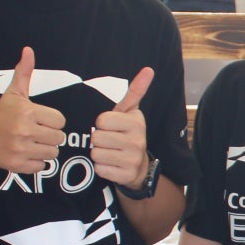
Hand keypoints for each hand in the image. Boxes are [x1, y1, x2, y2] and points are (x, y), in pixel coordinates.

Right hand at [0, 46, 66, 173]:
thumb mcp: (13, 93)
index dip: (52, 121)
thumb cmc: (2, 114)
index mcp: (27, 112)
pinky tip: (25, 153)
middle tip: (36, 133)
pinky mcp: (17, 164)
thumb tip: (28, 50)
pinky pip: (41, 166)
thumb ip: (24, 72)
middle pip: (59, 138)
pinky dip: (36, 162)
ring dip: (45, 150)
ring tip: (32, 143)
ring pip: (52, 153)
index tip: (41, 120)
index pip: (60, 121)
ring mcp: (20, 149)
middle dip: (50, 136)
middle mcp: (24, 130)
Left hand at [91, 66, 152, 189]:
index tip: (110, 127)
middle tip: (109, 141)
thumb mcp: (130, 112)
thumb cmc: (128, 134)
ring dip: (98, 154)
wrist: (138, 166)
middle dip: (98, 140)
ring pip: (96, 154)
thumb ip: (135, 91)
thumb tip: (148, 69)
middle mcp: (137, 140)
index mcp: (136, 122)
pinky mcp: (126, 175)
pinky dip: (101, 168)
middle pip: (97, 137)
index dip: (101, 124)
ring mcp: (133, 159)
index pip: (102, 120)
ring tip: (110, 152)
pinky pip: (100, 169)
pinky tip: (111, 164)